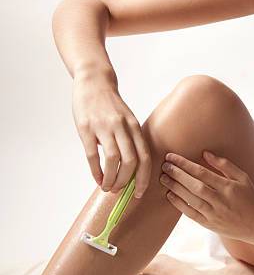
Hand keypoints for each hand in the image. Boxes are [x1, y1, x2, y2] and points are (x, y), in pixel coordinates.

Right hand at [72, 73, 151, 197]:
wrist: (94, 82)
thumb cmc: (111, 105)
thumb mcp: (127, 120)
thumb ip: (130, 140)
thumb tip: (131, 169)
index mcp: (134, 127)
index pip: (145, 157)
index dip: (144, 178)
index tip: (140, 193)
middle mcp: (122, 127)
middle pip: (131, 161)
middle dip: (126, 181)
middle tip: (119, 191)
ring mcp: (104, 127)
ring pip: (113, 160)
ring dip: (111, 178)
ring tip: (107, 187)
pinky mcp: (86, 128)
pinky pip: (92, 154)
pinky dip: (96, 171)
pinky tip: (97, 179)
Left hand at [159, 150, 253, 242]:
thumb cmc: (250, 197)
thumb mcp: (243, 178)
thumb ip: (224, 165)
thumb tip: (205, 153)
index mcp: (228, 187)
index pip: (202, 172)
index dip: (185, 164)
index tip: (172, 157)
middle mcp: (220, 201)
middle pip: (194, 185)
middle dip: (177, 174)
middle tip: (164, 166)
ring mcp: (214, 214)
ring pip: (190, 199)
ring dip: (175, 187)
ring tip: (163, 178)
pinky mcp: (209, 225)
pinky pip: (191, 214)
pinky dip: (179, 204)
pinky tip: (170, 195)